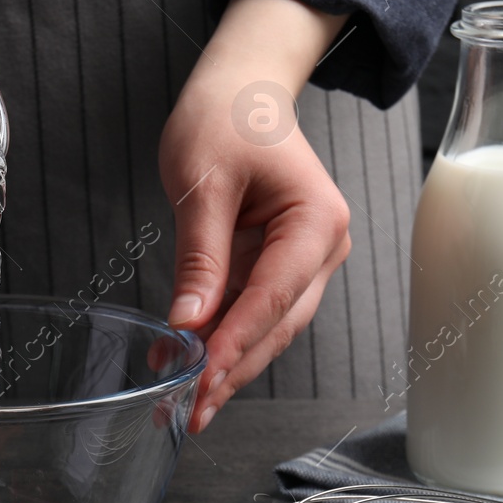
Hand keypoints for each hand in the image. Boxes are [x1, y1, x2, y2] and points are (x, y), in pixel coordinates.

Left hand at [161, 0, 352, 432]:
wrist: (239, 91)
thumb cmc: (225, 119)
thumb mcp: (202, 182)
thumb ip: (200, 256)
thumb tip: (189, 322)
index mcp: (317, 220)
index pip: (274, 295)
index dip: (236, 342)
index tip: (200, 379)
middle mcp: (322, 247)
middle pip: (277, 324)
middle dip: (233, 370)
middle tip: (189, 411)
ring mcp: (304, 261)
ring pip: (267, 328)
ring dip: (226, 365)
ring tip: (181, 403)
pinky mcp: (278, 268)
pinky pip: (250, 312)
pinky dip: (220, 340)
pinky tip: (184, 365)